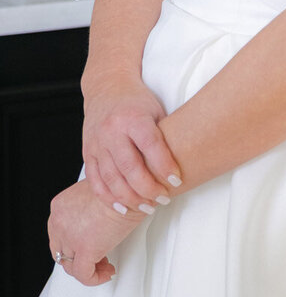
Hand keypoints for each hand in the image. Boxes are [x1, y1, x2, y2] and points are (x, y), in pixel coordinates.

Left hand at [47, 178, 149, 285]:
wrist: (129, 189)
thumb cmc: (120, 187)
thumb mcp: (96, 191)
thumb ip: (89, 205)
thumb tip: (98, 218)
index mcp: (60, 206)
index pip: (58, 234)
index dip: (73, 244)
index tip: (90, 243)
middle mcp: (59, 222)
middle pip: (62, 251)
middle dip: (79, 258)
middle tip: (98, 258)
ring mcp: (69, 237)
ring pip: (71, 265)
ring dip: (89, 268)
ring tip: (105, 266)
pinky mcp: (85, 250)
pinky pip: (84, 275)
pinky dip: (95, 278)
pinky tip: (107, 273)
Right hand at [82, 80, 181, 214]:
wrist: (107, 88)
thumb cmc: (139, 102)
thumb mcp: (157, 111)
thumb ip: (164, 136)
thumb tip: (186, 164)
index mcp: (133, 117)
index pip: (151, 145)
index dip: (165, 166)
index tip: (178, 181)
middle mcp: (112, 131)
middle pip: (130, 167)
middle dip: (148, 188)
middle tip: (164, 199)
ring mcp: (97, 142)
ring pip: (111, 178)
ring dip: (130, 198)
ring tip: (148, 207)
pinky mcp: (87, 152)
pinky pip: (95, 181)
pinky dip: (108, 198)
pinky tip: (123, 207)